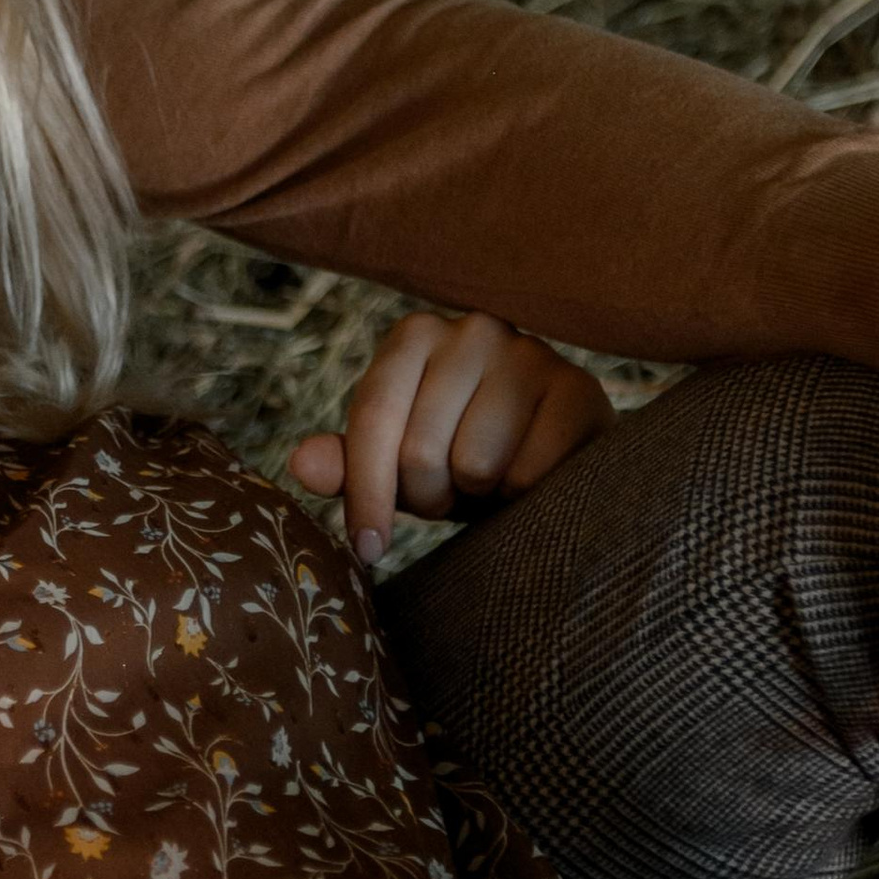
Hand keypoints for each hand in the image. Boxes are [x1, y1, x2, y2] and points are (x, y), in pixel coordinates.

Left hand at [290, 312, 610, 562]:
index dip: (366, 493)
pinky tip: (534, 477)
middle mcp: (471, 329)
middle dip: (431, 496)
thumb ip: (350, 463)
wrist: (555, 455)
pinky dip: (523, 496)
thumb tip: (301, 464)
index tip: (367, 549)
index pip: (373, 417)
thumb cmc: (463, 455)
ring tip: (492, 479)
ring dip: (478, 496)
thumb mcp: (398, 463)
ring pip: (473, 465)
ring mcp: (529, 352)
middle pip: (418, 451)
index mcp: (414, 338)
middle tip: (453, 492)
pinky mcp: (577, 388)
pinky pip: (526, 474)